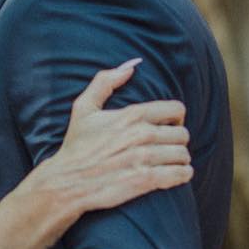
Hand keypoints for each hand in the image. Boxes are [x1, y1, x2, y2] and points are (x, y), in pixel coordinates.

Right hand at [35, 59, 192, 216]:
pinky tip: (174, 175)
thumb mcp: (83, 108)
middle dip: (177, 141)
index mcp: (131, 115)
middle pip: (183, 134)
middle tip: (167, 148)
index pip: (176, 110)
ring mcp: (144, 158)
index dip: (175, 118)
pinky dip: (181, 175)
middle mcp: (141, 135)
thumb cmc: (75, 146)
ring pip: (183, 155)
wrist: (66, 182)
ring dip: (179, 160)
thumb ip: (104, 82)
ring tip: (170, 163)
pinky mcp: (145, 180)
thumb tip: (131, 66)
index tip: (167, 127)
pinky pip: (180, 174)